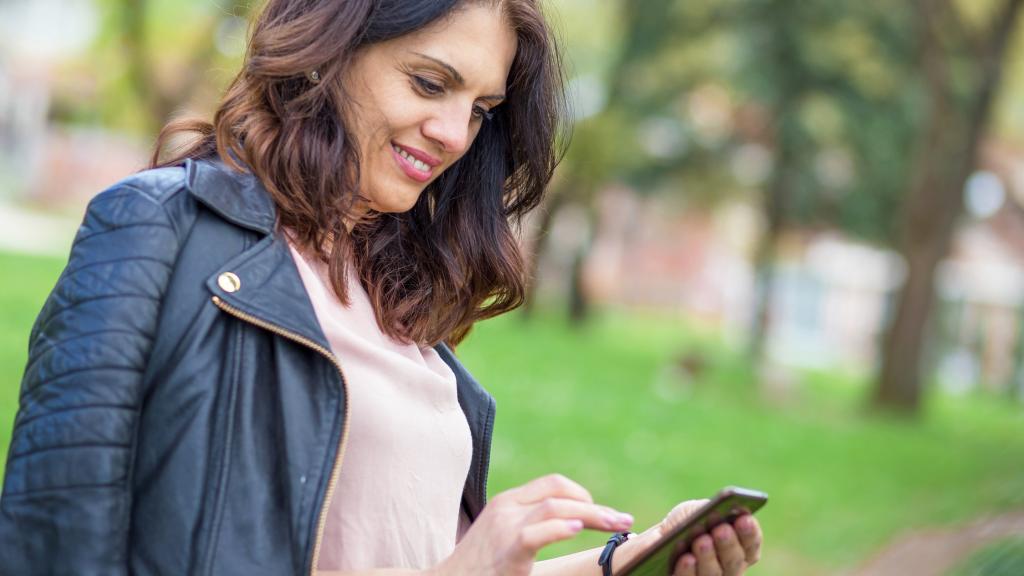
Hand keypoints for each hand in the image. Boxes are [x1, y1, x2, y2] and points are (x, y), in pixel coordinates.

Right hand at [432, 474, 633, 575]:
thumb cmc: (480, 566)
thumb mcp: (503, 535)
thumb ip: (530, 525)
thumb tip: (570, 523)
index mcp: (509, 501)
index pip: (552, 483)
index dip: (582, 493)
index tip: (601, 513)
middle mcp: (507, 508)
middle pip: (560, 493)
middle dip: (597, 505)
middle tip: (624, 520)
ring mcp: (505, 527)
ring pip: (555, 507)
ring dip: (592, 515)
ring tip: (615, 525)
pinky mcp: (506, 551)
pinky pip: (534, 534)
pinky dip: (559, 529)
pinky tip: (578, 530)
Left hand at [660, 500, 762, 575]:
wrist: (656, 542)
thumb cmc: (682, 524)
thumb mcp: (694, 512)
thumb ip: (707, 511)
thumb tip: (717, 514)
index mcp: (738, 548)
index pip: (751, 546)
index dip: (750, 534)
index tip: (744, 519)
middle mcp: (727, 569)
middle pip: (734, 563)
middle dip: (729, 545)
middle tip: (722, 529)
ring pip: (714, 575)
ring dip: (709, 558)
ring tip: (702, 541)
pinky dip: (688, 571)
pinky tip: (687, 559)